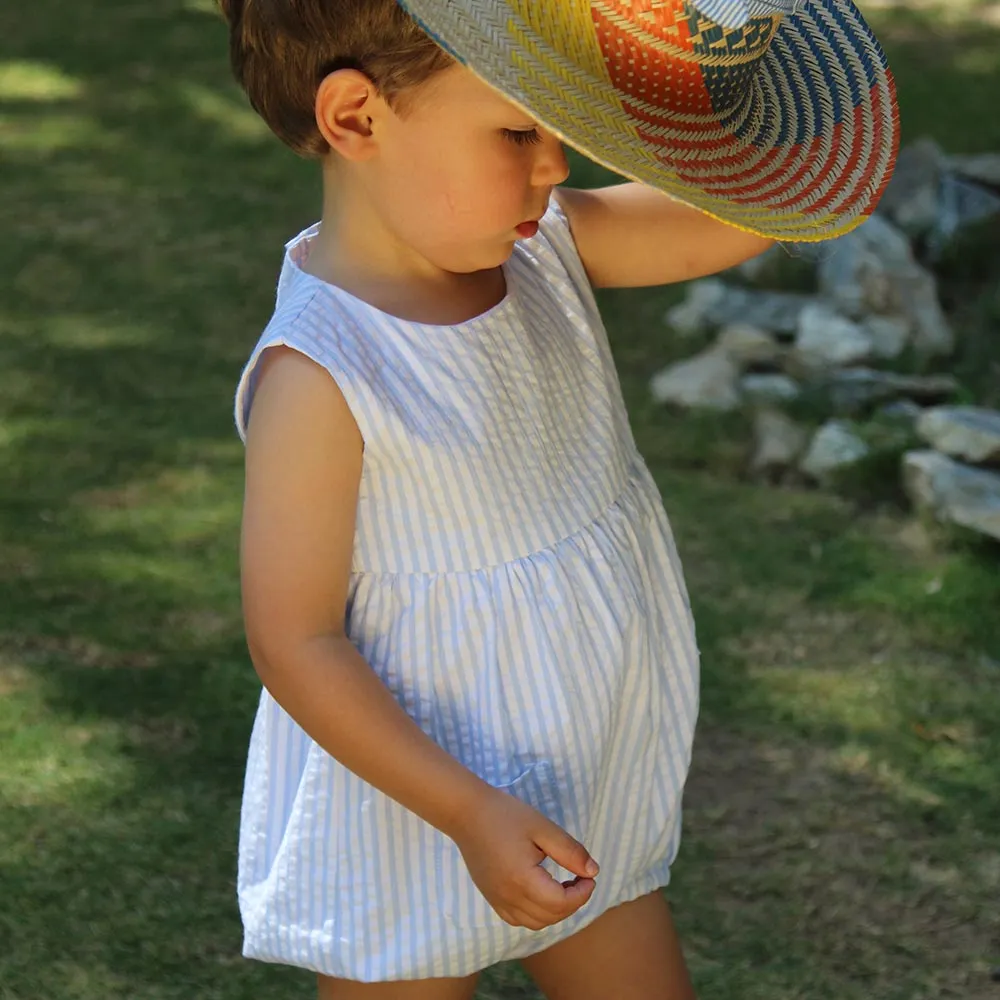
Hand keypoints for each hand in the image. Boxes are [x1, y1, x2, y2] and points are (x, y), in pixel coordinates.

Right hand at [452, 785, 599, 929]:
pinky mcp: (491, 897)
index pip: (561, 903)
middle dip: (572, 903)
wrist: (467, 813)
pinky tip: (541, 893)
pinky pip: (517, 919)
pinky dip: (535, 914)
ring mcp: (497, 900)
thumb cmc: (506, 815)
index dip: (582, 894)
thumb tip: (592, 872)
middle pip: (550, 916)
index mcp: (523, 880)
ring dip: (555, 911)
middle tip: (580, 879)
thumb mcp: (543, 828)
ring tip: (563, 887)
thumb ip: (569, 851)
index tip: (589, 876)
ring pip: (535, 922)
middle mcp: (509, 897)